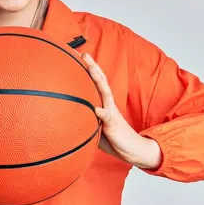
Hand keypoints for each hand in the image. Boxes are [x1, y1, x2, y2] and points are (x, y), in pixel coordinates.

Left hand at [82, 53, 161, 168]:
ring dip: (97, 79)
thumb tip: (69, 117)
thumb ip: (86, 119)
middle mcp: (108, 104)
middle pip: (100, 81)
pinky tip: (96, 108)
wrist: (134, 151)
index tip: (77, 57)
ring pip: (105, 92)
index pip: (95, 83)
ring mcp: (111, 113)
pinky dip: (101, 112)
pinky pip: (107, 117)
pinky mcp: (113, 125)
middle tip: (82, 53)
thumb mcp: (96, 127)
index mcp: (103, 104)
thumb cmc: (114, 139)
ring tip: (90, 67)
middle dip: (92, 66)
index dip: (87, 70)